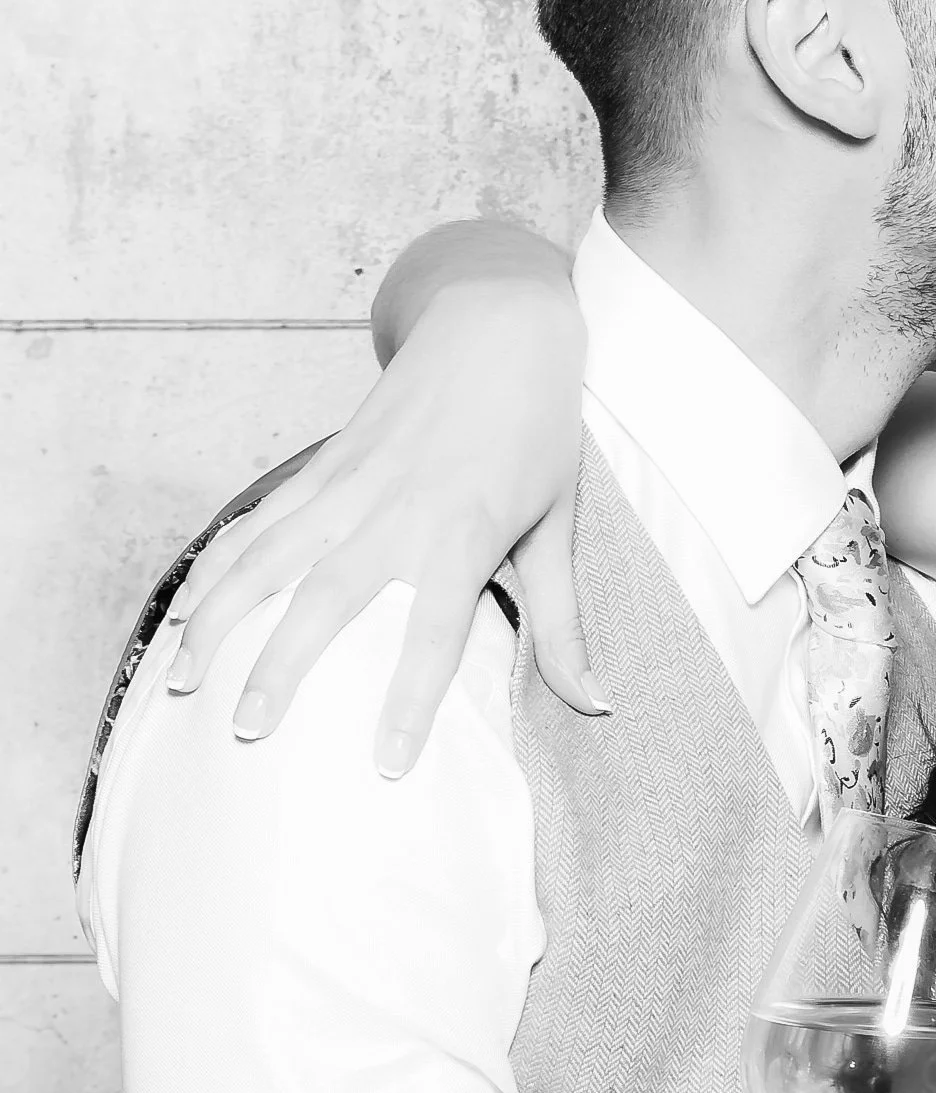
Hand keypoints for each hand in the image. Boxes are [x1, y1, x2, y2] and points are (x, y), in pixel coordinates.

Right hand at [163, 275, 594, 775]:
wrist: (496, 326)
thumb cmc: (537, 430)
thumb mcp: (560, 525)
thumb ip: (565, 623)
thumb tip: (595, 704)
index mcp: (463, 533)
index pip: (434, 632)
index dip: (410, 702)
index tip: (386, 767)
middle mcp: (395, 511)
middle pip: (327, 599)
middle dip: (280, 667)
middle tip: (247, 730)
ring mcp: (349, 485)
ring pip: (268, 557)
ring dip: (219, 618)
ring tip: (183, 679)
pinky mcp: (323, 464)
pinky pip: (259, 521)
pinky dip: (217, 565)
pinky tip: (186, 610)